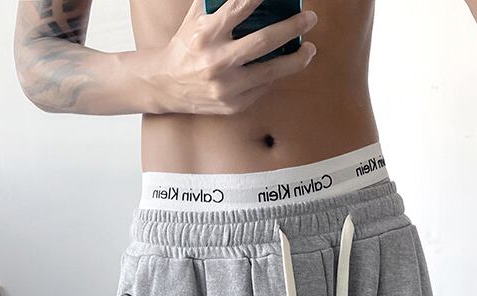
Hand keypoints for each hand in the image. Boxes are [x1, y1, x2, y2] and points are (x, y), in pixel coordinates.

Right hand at [153, 0, 317, 114]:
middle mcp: (216, 62)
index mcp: (206, 35)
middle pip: (263, 42)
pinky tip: (280, 66)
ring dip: (296, 59)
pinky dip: (273, 75)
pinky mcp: (233, 105)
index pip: (238, 8)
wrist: (166, 86)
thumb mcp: (195, 19)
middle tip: (310, 18)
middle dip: (292, 28)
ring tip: (309, 49)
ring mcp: (226, 87)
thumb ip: (219, 3)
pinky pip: (262, 87)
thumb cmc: (186, 45)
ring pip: (271, 72)